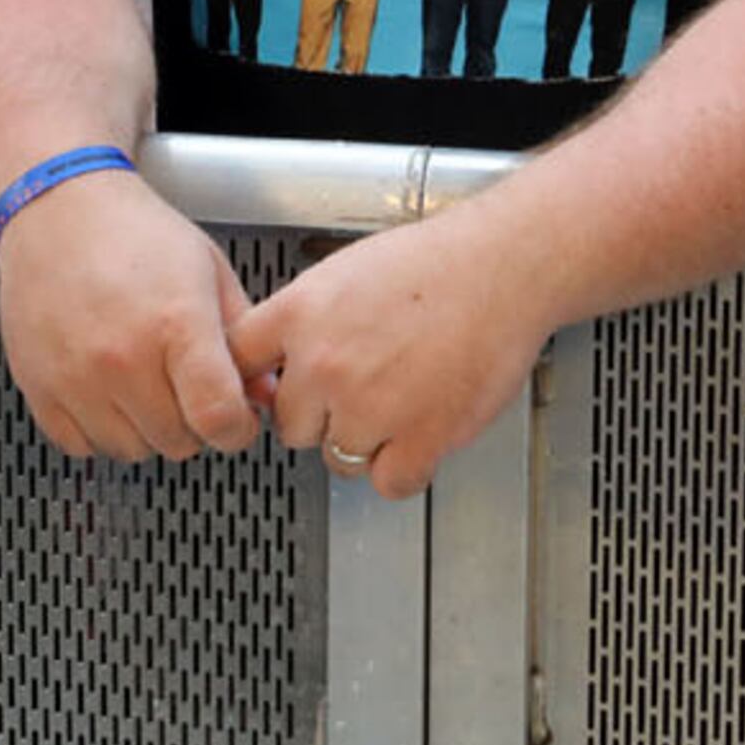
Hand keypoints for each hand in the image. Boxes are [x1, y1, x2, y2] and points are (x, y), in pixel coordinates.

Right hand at [0, 168, 261, 459]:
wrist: (59, 208)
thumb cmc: (134, 233)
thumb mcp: (208, 270)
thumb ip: (243, 336)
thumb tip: (267, 391)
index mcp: (176, 324)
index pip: (218, 417)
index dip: (238, 429)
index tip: (238, 420)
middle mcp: (123, 357)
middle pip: (178, 442)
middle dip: (194, 424)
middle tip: (188, 388)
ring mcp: (76, 377)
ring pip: (130, 450)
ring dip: (146, 430)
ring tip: (146, 384)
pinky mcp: (39, 387)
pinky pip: (79, 446)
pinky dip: (98, 430)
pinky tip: (107, 392)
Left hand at [233, 205, 552, 497]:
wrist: (504, 266)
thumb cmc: (438, 261)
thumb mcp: (345, 270)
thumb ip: (306, 316)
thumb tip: (283, 355)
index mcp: (301, 313)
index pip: (240, 364)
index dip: (259, 381)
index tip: (273, 388)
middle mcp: (325, 363)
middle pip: (291, 425)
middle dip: (323, 415)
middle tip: (363, 389)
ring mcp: (369, 406)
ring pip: (339, 458)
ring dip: (367, 441)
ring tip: (401, 401)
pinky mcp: (419, 437)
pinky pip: (389, 483)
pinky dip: (406, 468)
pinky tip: (420, 435)